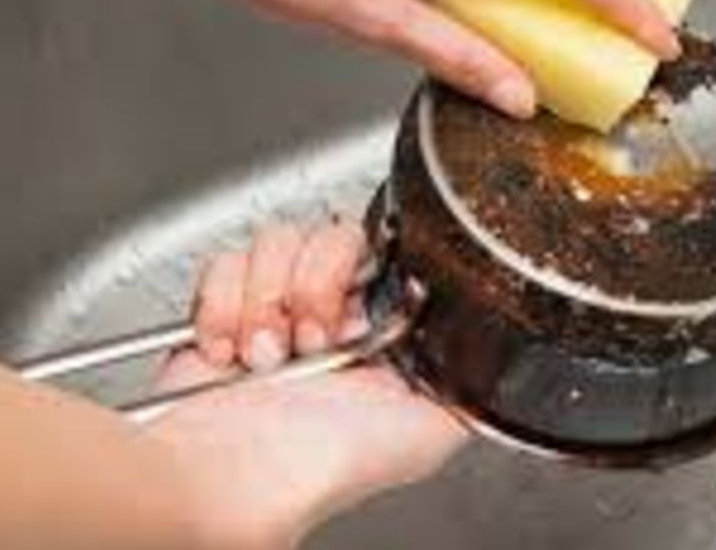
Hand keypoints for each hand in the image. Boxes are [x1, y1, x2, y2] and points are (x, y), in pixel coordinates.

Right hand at [143, 222, 467, 548]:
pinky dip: (224, 307)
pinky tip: (231, 352)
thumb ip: (467, 380)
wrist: (238, 481)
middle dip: (313, 287)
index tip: (351, 316)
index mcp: (379, 330)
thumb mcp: (427, 431)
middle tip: (308, 341)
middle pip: (329, 235)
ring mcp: (276, 305)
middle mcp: (330, 312)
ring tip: (267, 357)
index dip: (362, 272)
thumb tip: (491, 346)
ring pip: (277, 241)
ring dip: (266, 301)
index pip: (384, 251)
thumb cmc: (321, 467)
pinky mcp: (224, 306)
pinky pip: (226, 262)